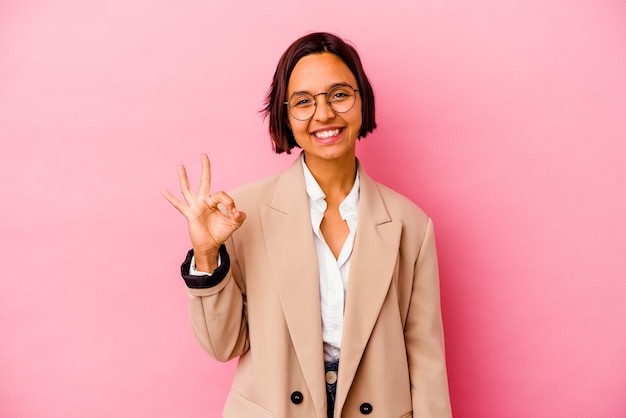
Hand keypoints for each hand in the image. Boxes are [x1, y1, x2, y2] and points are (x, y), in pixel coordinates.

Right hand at [161, 153, 245, 270]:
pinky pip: (178, 205)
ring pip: (188, 189)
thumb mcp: (233, 224)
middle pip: (204, 181)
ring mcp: (195, 207)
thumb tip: (238, 212)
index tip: (234, 212)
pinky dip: (171, 198)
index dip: (230, 202)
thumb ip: (239, 217)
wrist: (210, 245)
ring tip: (180, 166)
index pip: (222, 195)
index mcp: (214, 202)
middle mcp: (204, 201)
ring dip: (184, 178)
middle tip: (203, 155)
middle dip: (205, 168)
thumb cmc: (220, 233)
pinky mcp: (189, 215)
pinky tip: (163, 191)